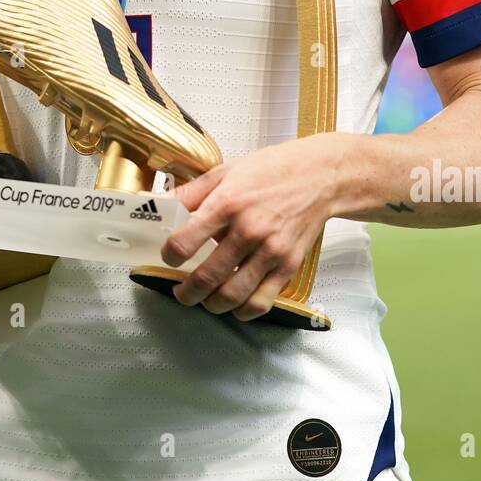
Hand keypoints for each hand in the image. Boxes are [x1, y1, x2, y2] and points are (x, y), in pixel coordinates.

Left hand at [163, 137, 338, 321]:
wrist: (322, 176)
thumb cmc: (273, 169)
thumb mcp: (226, 171)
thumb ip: (191, 192)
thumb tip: (158, 204)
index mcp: (227, 202)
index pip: (185, 242)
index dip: (169, 256)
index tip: (168, 257)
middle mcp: (248, 229)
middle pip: (206, 276)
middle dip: (186, 292)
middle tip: (181, 292)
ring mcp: (270, 250)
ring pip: (232, 295)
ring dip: (211, 305)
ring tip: (205, 300)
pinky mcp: (289, 265)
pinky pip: (261, 301)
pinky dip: (243, 311)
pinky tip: (235, 305)